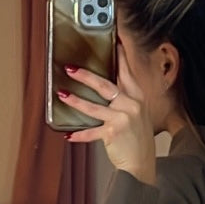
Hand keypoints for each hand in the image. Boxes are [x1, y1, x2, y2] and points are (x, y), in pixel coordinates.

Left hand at [57, 51, 156, 183]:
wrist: (142, 164)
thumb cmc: (137, 138)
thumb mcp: (136, 114)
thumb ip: (124, 99)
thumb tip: (104, 87)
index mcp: (137, 96)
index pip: (126, 71)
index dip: (119, 55)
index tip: (113, 39)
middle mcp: (131, 105)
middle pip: (105, 85)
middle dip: (86, 76)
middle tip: (71, 68)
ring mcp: (122, 119)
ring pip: (94, 106)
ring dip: (76, 100)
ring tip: (62, 94)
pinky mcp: (113, 133)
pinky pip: (91, 132)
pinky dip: (80, 135)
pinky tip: (68, 134)